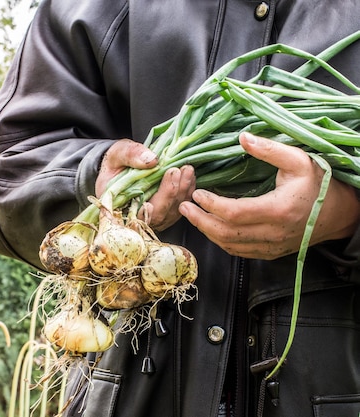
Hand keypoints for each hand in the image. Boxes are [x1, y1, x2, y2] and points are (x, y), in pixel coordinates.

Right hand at [96, 139, 194, 230]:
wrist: (120, 167)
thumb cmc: (116, 163)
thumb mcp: (117, 154)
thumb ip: (131, 155)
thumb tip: (151, 159)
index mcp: (119, 207)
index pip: (135, 215)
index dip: (148, 210)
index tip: (152, 200)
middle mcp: (137, 217)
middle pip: (158, 215)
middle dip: (170, 194)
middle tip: (178, 171)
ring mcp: (153, 217)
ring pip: (171, 213)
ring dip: (182, 192)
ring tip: (187, 170)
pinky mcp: (165, 212)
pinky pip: (179, 208)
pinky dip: (186, 193)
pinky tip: (190, 178)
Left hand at [178, 132, 359, 259]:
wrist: (339, 214)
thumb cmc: (319, 184)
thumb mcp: (298, 160)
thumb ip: (269, 149)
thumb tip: (243, 137)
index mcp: (278, 210)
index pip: (235, 213)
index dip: (212, 205)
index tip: (197, 194)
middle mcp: (274, 233)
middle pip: (227, 234)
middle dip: (200, 221)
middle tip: (183, 207)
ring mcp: (272, 246)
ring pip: (230, 246)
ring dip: (207, 232)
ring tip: (191, 216)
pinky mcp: (271, 253)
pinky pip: (240, 252)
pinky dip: (221, 241)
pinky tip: (210, 229)